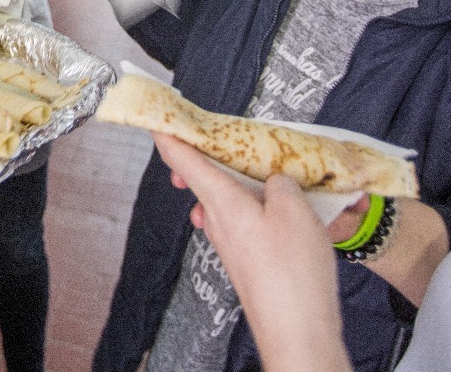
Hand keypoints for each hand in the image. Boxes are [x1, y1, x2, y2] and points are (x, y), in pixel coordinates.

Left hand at [153, 134, 352, 371]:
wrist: (296, 331)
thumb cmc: (292, 273)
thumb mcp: (295, 212)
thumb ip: (281, 185)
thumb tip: (273, 181)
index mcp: (222, 202)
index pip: (186, 162)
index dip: (169, 137)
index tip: (154, 119)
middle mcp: (218, 222)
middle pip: (203, 179)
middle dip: (205, 157)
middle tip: (214, 139)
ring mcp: (230, 243)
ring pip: (223, 201)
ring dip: (233, 182)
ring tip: (260, 171)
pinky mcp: (245, 261)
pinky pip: (241, 222)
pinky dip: (250, 208)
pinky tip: (274, 210)